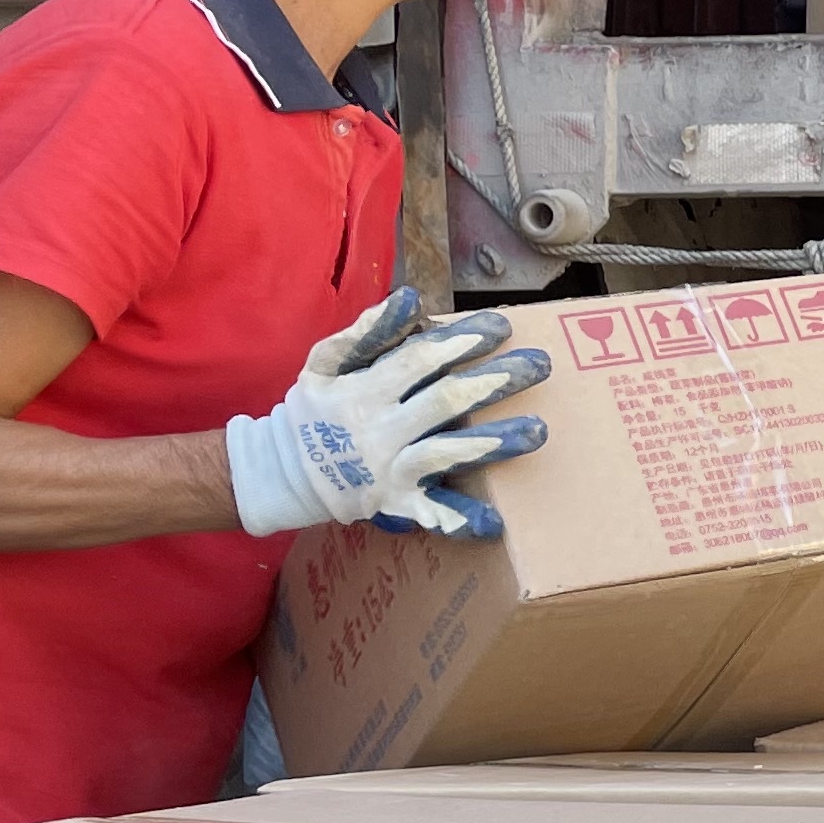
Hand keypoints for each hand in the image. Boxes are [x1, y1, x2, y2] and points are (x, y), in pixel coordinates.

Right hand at [222, 286, 550, 542]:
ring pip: (448, 453)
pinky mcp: (396, 503)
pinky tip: (495, 522)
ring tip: (539, 430)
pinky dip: (460, 518)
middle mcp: (380, 431)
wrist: (283, 473)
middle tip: (540, 365)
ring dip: (496, 442)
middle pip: (446, 401)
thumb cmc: (314, 408)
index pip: (420, 359)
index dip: (462, 340)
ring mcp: (389, 470)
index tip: (502, 327)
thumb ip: (366, 332)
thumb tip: (409, 300)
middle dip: (496, 381)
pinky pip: (432, 512)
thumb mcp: (325, 364)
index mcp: (364, 391)